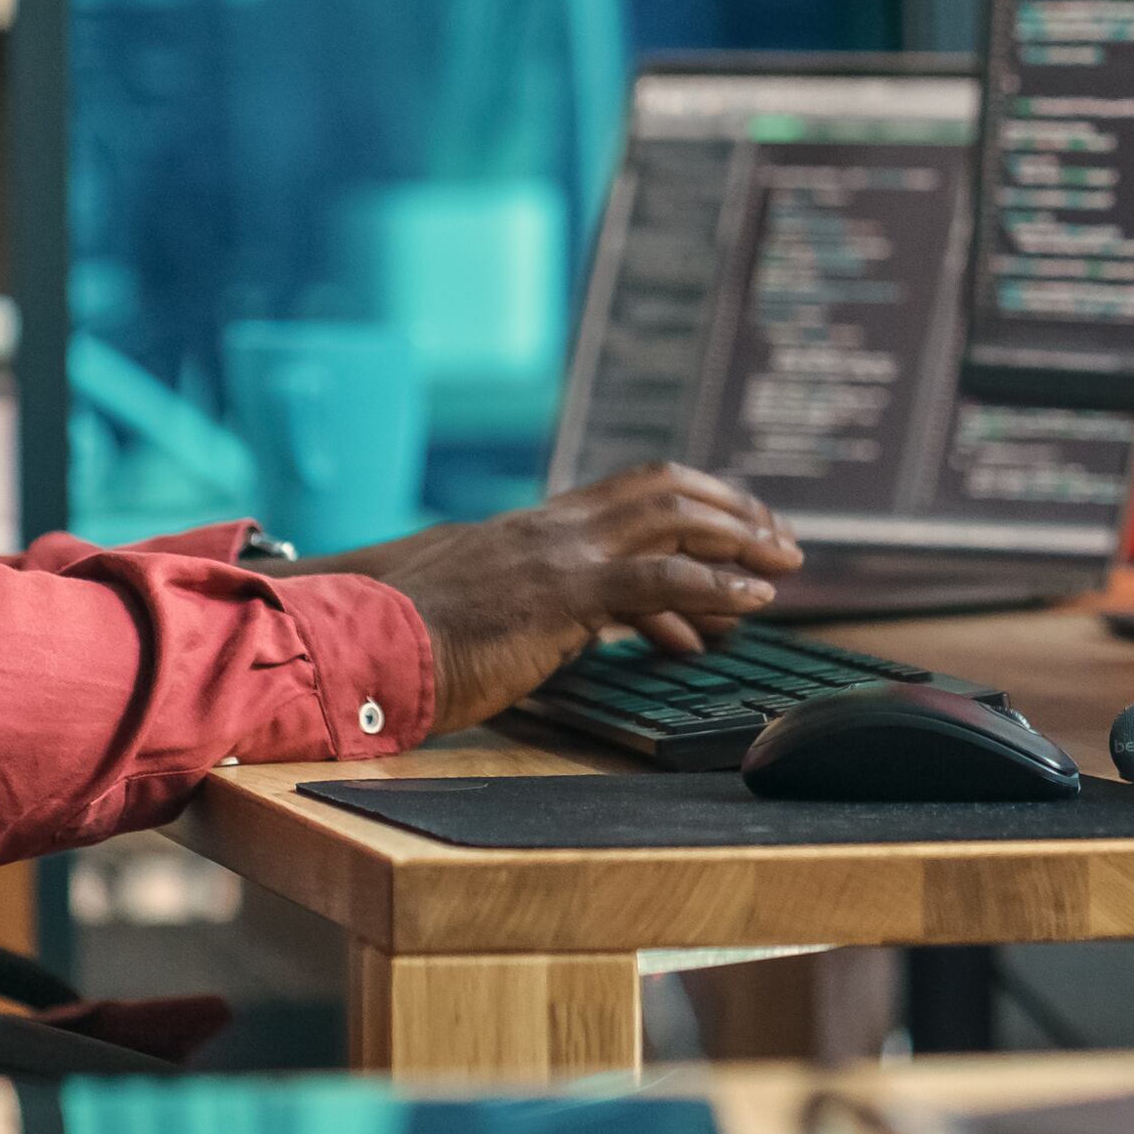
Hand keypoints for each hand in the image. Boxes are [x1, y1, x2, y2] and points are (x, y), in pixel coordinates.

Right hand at [312, 464, 803, 730]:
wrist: (349, 645)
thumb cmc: (396, 643)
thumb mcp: (473, 616)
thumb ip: (521, 613)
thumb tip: (567, 633)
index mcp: (529, 531)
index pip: (627, 494)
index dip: (690, 503)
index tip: (732, 530)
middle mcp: (549, 529)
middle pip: (661, 488)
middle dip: (730, 508)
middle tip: (779, 540)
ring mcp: (555, 555)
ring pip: (671, 518)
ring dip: (739, 537)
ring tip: (784, 565)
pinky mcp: (558, 594)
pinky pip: (658, 579)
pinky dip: (716, 585)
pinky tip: (753, 603)